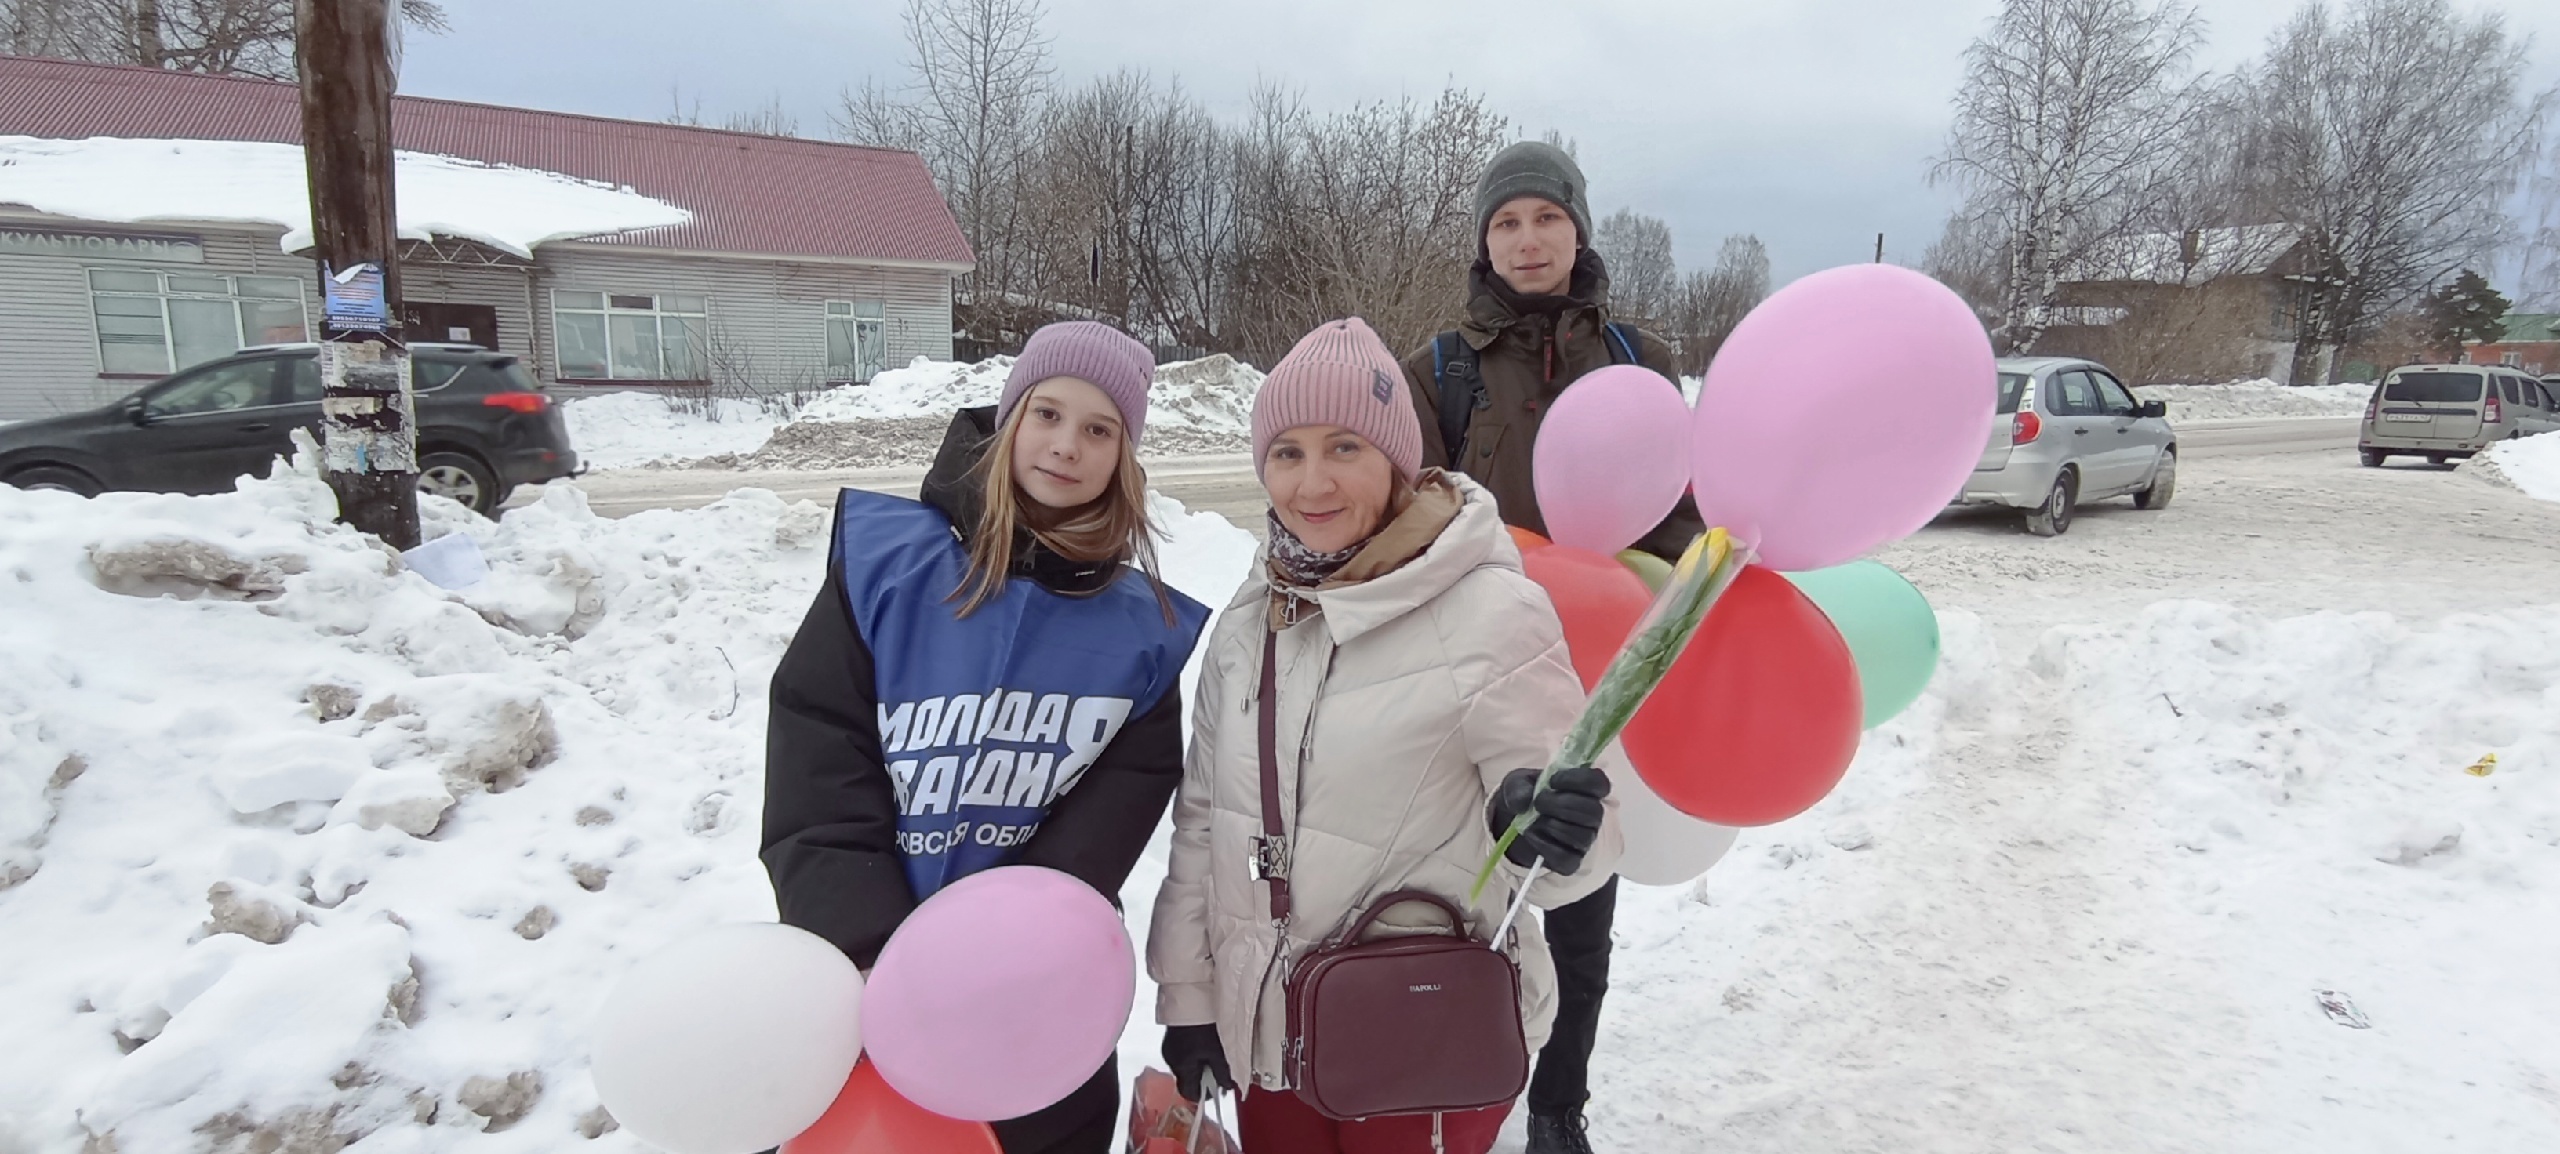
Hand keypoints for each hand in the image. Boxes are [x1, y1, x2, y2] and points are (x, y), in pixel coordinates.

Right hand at [1162, 1023, 1232, 1098]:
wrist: (1192, 999)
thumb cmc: (1205, 1025)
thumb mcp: (1218, 1052)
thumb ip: (1222, 1073)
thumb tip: (1228, 1087)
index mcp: (1181, 1067)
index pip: (1189, 1093)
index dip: (1204, 1094)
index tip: (1218, 1089)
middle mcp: (1171, 1060)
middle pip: (1187, 1079)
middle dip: (1204, 1078)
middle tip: (1221, 1072)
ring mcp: (1169, 1048)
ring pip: (1186, 1066)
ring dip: (1199, 1065)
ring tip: (1215, 1056)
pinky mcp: (1171, 1038)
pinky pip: (1183, 1054)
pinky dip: (1194, 1055)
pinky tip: (1205, 1045)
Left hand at [1486, 766, 1608, 875]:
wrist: (1512, 821)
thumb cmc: (1525, 794)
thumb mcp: (1516, 783)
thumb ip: (1519, 787)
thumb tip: (1525, 801)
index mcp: (1584, 789)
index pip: (1598, 782)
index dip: (1578, 780)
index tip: (1552, 781)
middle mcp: (1591, 814)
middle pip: (1594, 811)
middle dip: (1563, 805)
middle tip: (1538, 803)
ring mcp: (1584, 839)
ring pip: (1582, 836)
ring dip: (1553, 826)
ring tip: (1533, 821)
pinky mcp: (1572, 860)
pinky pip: (1567, 858)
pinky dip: (1546, 847)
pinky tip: (1532, 835)